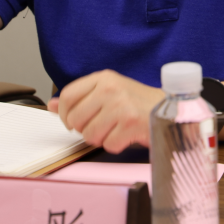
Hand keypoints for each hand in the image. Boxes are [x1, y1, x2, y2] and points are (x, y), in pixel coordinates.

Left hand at [48, 70, 163, 152]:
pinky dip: (116, 145)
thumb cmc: (139, 103)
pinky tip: (126, 135)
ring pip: (89, 134)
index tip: (72, 121)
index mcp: (104, 78)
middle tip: (101, 126)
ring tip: (116, 130)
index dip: (65, 114)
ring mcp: (120, 106)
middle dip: (85, 129)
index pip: (67, 96)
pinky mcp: (130, 124)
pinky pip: (108, 144)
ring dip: (101, 138)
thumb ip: (81, 98)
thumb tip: (51, 105)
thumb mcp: (109, 92)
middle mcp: (110, 89)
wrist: (172, 110)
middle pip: (75, 119)